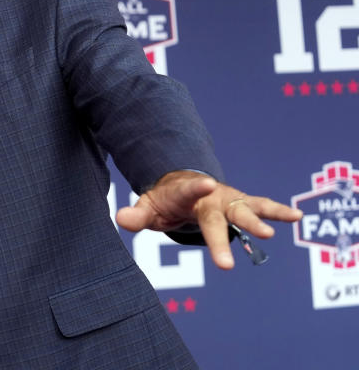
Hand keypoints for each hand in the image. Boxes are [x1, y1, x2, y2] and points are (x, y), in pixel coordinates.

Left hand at [115, 170, 302, 269]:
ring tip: (278, 228)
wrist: (182, 185)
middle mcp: (210, 196)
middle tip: (256, 236)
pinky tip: (297, 217)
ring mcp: (228, 200)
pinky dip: (279, 211)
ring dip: (261, 217)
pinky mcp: (241, 205)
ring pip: (245, 209)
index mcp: (184, 193)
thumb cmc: (164, 200)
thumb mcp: (148, 207)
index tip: (206, 182)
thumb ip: (137, 215)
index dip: (196, 186)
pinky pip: (262, 207)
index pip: (188, 190)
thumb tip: (120, 218)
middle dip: (232, 228)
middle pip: (219, 215)